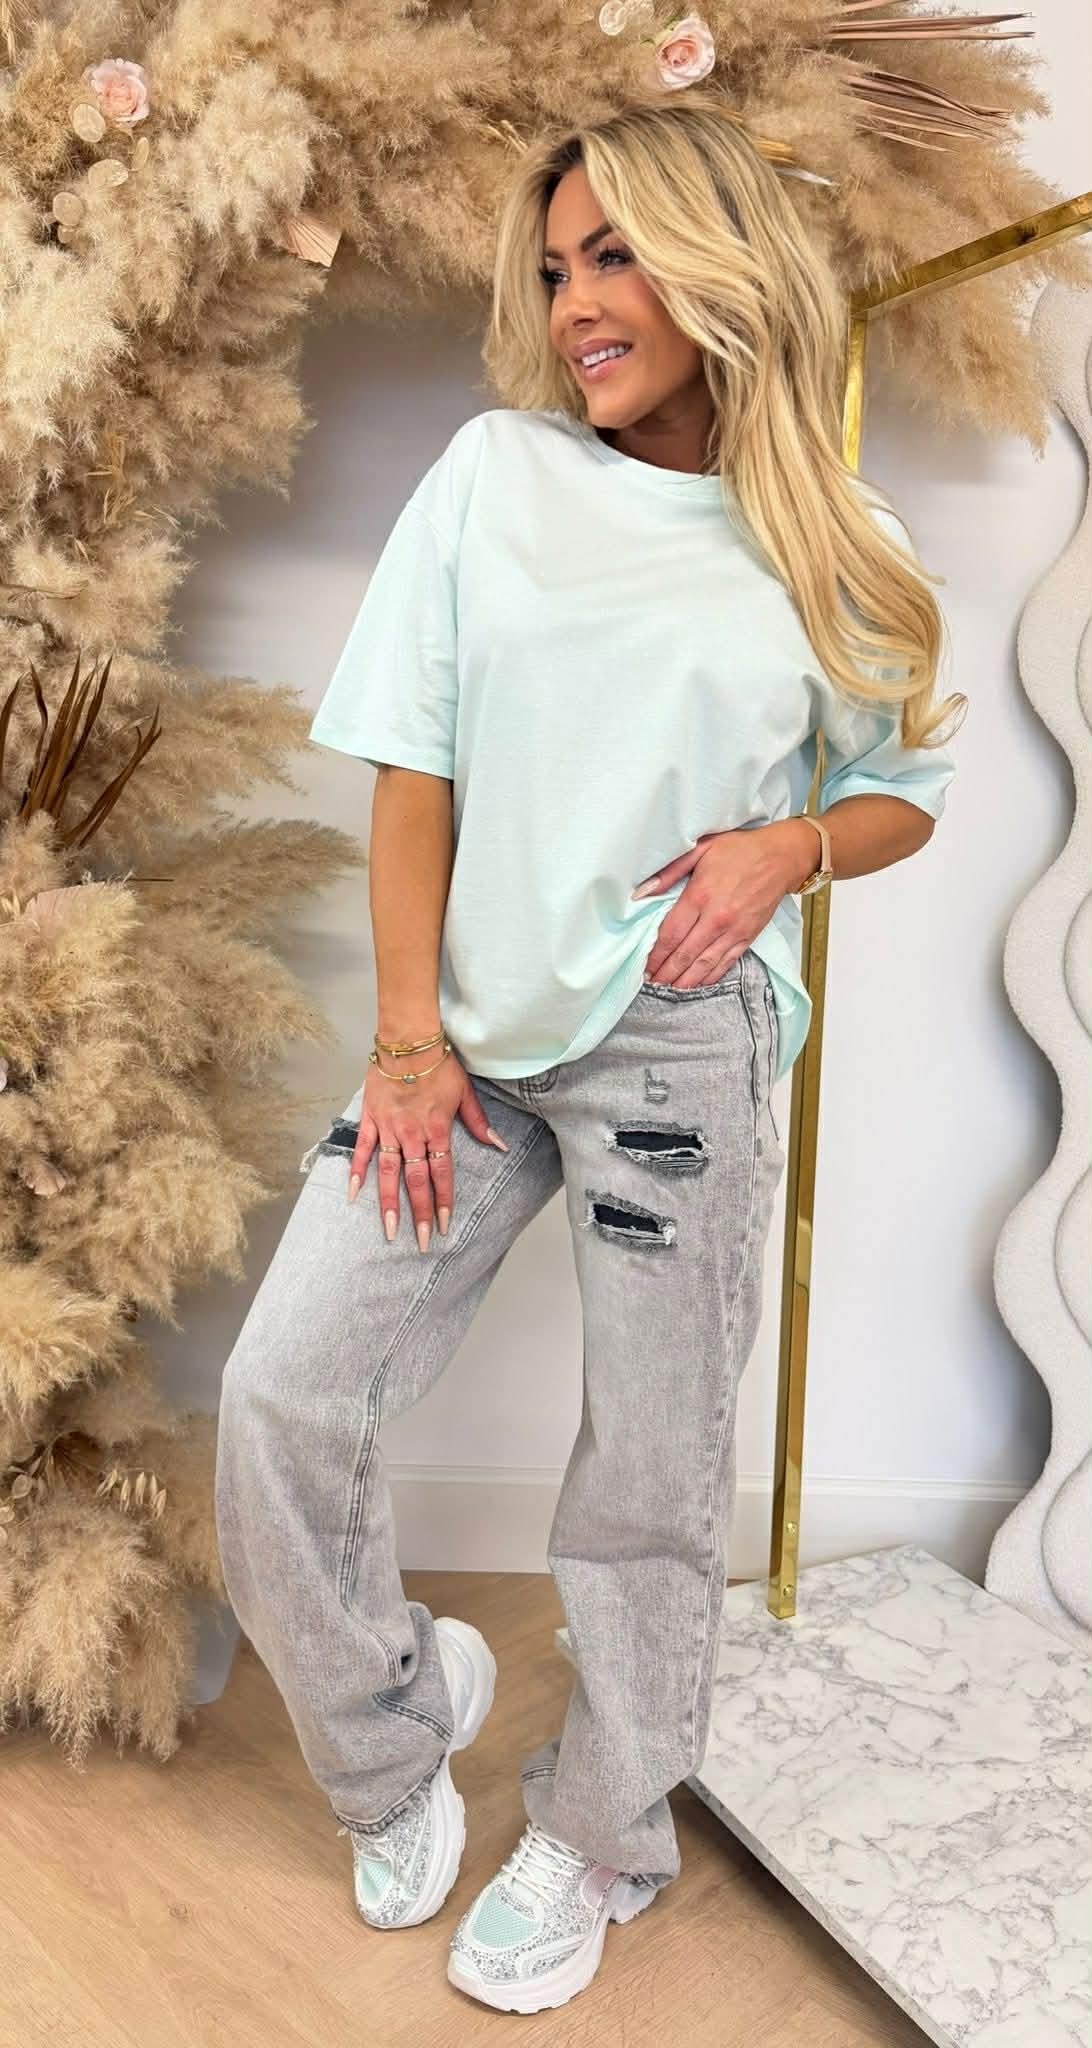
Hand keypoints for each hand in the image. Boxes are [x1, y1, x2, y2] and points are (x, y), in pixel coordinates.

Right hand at [348, 1048, 508, 1252]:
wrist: (408, 1040)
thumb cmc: (439, 1064)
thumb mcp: (466, 1092)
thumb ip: (478, 1122)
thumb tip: (498, 1145)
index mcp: (437, 1129)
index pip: (442, 1174)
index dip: (443, 1201)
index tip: (444, 1225)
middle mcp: (413, 1134)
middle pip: (417, 1181)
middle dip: (419, 1214)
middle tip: (421, 1242)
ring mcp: (389, 1128)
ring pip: (389, 1173)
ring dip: (389, 1204)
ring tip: (390, 1231)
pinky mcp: (370, 1119)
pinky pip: (362, 1150)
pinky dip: (357, 1172)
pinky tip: (354, 1196)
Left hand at [632, 820, 815, 987]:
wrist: (781, 858)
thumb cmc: (740, 850)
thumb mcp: (700, 848)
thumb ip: (669, 871)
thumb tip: (642, 892)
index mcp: (700, 895)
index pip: (671, 933)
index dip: (655, 954)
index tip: (643, 965)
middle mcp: (716, 918)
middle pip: (684, 954)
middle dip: (665, 972)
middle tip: (650, 983)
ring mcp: (734, 931)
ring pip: (704, 965)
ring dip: (684, 980)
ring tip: (667, 989)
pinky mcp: (748, 937)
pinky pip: (725, 964)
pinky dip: (709, 977)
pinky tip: (696, 984)